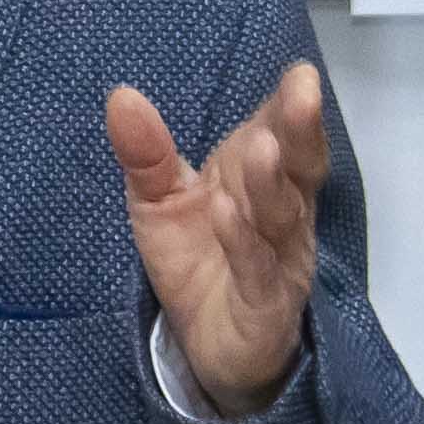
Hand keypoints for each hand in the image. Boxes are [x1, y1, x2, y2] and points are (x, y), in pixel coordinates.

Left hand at [109, 64, 328, 417]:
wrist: (209, 350)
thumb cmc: (197, 263)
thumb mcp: (160, 203)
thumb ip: (148, 154)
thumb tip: (120, 95)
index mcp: (264, 183)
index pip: (284, 137)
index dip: (292, 106)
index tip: (298, 73)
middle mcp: (284, 216)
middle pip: (299, 168)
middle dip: (301, 130)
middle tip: (302, 91)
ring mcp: (279, 261)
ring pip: (282, 217)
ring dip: (271, 182)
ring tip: (261, 148)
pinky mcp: (263, 306)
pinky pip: (256, 270)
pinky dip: (243, 241)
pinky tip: (225, 211)